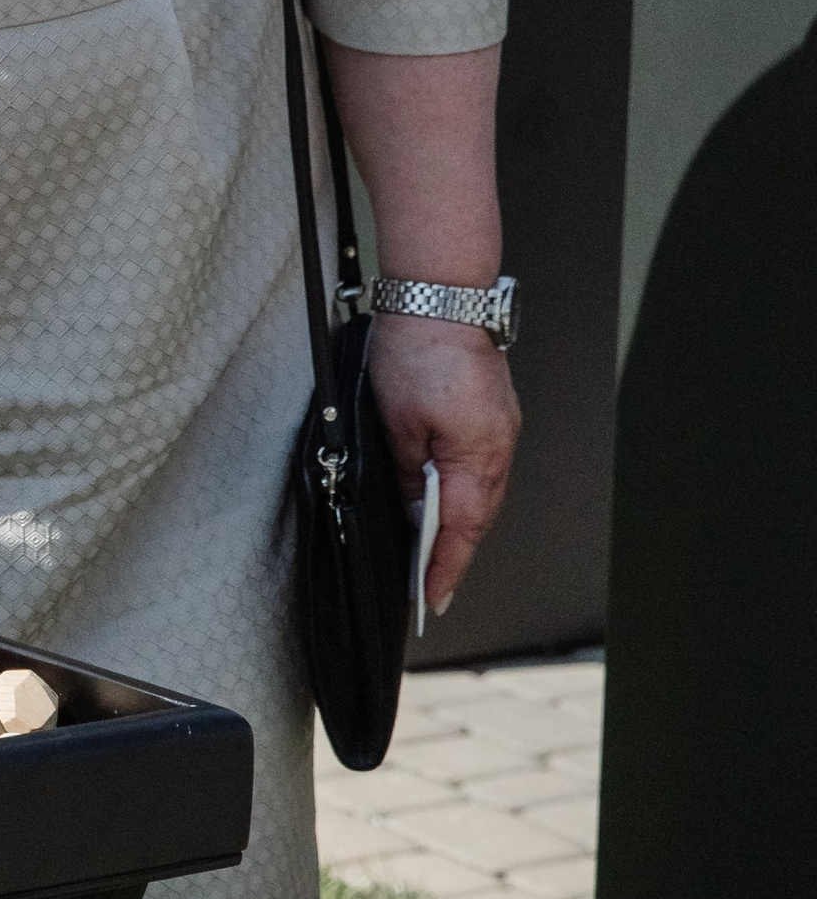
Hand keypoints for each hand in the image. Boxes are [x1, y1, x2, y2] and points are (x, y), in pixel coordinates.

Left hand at [364, 318, 517, 612]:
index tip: (432, 600)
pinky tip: (444, 501)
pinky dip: (465, 494)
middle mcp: (500, 448)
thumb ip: (408, 476)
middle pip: (479, 518)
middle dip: (454, 554)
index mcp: (477, 455)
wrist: (442, 297)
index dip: (446, 569)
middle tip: (428, 587)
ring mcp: (503, 431)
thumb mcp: (395, 424)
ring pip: (483, 495)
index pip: (463, 530)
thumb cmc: (418, 353)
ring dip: (460, 525)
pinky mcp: (496, 417)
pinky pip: (483, 470)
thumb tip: (413, 513)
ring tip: (432, 553)